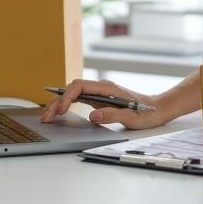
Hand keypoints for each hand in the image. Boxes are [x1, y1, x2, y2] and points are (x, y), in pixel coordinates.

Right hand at [38, 78, 167, 129]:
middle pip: (72, 89)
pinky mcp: (99, 99)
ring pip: (73, 94)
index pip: (80, 86)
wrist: (156, 109)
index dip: (67, 96)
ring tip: (47, 116)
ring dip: (59, 103)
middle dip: (57, 101)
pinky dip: (67, 105)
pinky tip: (59, 112)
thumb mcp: (131, 117)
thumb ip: (112, 115)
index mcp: (107, 88)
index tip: (62, 110)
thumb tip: (92, 115)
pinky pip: (78, 99)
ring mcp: (99, 93)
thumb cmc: (146, 113)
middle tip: (46, 117)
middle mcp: (101, 88)